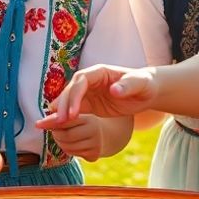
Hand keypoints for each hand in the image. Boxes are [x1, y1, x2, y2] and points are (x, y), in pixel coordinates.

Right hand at [35, 64, 155, 128]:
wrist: (147, 91)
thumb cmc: (145, 85)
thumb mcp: (140, 84)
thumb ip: (128, 86)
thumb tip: (114, 90)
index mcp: (100, 72)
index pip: (81, 80)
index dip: (74, 95)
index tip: (73, 113)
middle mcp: (90, 80)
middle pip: (71, 90)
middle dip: (63, 105)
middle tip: (59, 121)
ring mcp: (88, 92)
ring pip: (68, 100)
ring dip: (60, 111)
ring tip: (51, 125)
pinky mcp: (89, 103)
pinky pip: (73, 109)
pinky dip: (65, 117)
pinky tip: (57, 127)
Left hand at [44, 113, 105, 161]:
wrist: (106, 135)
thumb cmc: (84, 124)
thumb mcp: (76, 116)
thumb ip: (61, 117)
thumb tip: (40, 124)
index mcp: (89, 118)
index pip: (65, 121)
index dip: (50, 123)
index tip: (38, 124)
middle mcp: (94, 131)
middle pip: (66, 136)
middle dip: (56, 135)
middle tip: (55, 131)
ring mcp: (96, 144)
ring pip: (68, 147)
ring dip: (60, 143)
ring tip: (63, 138)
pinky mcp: (94, 155)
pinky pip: (74, 155)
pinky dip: (69, 150)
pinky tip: (73, 145)